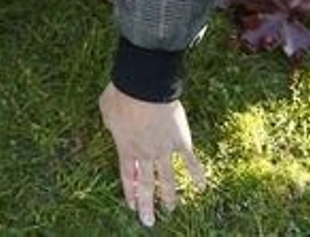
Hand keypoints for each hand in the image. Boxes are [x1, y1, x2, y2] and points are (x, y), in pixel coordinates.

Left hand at [100, 84, 206, 227]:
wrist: (143, 87)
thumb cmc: (121, 95)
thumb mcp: (107, 111)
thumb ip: (111, 124)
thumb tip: (113, 127)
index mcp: (126, 147)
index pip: (128, 176)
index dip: (130, 192)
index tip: (132, 206)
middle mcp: (145, 154)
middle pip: (147, 185)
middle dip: (147, 205)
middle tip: (149, 222)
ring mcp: (164, 149)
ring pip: (168, 179)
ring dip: (169, 196)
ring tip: (171, 209)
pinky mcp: (181, 141)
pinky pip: (190, 161)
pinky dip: (197, 175)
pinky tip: (202, 188)